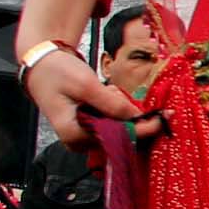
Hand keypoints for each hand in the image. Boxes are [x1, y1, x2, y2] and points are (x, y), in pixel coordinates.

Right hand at [25, 45, 144, 150]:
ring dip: (120, 108)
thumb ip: (111, 103)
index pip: (116, 138)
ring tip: (105, 90)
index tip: (166, 117)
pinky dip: (115, 107)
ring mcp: (84, 136)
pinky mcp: (90, 128)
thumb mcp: (86, 85)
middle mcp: (79, 141)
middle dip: (128, 114)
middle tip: (116, 91)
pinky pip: (113, 121)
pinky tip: (105, 93)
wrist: (42, 66)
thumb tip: (137, 117)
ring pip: (119, 127)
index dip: (144, 128)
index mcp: (74, 135)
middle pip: (119, 135)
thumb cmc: (58, 73)